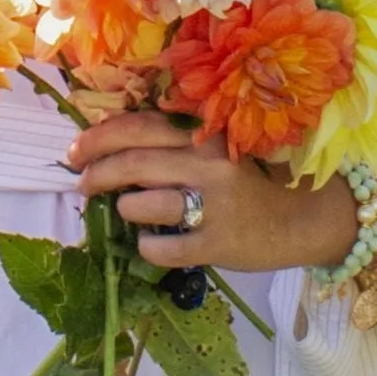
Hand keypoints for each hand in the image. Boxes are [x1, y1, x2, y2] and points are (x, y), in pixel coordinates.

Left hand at [66, 108, 361, 278]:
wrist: (301, 219)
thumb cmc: (249, 185)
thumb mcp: (215, 153)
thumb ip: (174, 147)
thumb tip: (109, 150)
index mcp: (204, 135)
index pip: (139, 127)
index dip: (98, 138)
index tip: (75, 152)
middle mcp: (208, 164)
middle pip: (134, 162)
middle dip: (96, 173)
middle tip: (81, 185)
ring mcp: (214, 205)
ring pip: (144, 205)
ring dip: (124, 208)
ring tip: (125, 211)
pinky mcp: (218, 243)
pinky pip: (164, 248)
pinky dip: (147, 247)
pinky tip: (149, 244)